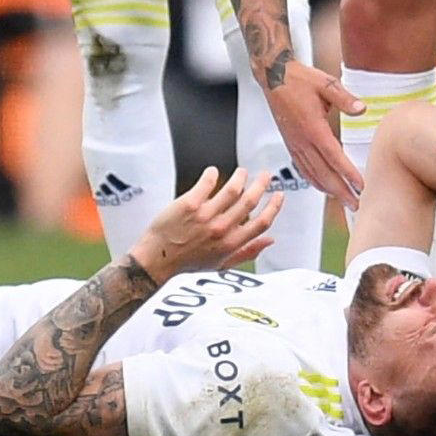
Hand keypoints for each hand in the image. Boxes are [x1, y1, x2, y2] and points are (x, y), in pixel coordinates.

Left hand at [131, 166, 284, 283]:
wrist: (157, 260)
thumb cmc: (188, 264)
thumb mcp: (222, 264)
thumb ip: (247, 251)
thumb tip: (270, 241)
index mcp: (231, 244)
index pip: (262, 223)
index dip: (274, 207)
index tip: (278, 195)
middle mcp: (221, 229)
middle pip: (250, 201)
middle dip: (261, 184)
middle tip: (265, 175)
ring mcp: (205, 216)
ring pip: (232, 189)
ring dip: (240, 177)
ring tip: (242, 172)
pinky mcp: (188, 204)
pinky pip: (206, 183)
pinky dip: (212, 174)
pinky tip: (213, 171)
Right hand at [261, 60, 365, 206]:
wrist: (273, 77)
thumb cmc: (300, 78)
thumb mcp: (325, 84)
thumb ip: (345, 98)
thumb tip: (362, 110)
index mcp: (313, 128)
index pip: (334, 157)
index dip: (348, 174)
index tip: (361, 187)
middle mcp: (302, 140)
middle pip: (324, 173)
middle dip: (341, 191)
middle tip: (357, 206)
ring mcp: (294, 144)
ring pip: (312, 173)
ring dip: (329, 189)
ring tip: (344, 201)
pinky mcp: (290, 143)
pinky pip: (302, 167)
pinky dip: (314, 180)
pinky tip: (322, 186)